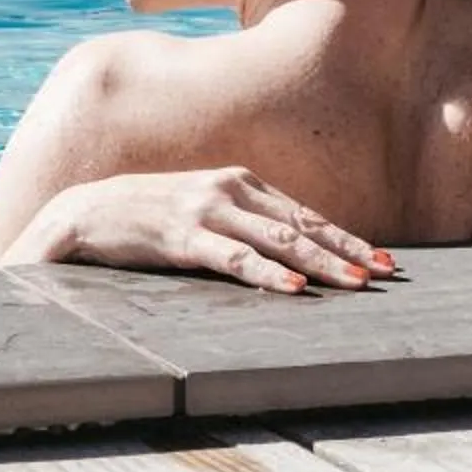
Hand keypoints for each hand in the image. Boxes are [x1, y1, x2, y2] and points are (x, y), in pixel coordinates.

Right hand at [7, 167, 396, 294]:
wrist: (86, 212)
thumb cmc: (149, 216)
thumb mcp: (204, 209)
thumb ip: (243, 221)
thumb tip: (289, 252)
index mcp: (240, 182)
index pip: (305, 214)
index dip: (346, 238)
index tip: (382, 260)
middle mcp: (230, 189)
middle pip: (302, 225)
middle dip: (347, 251)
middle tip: (385, 274)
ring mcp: (207, 210)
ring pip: (278, 241)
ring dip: (321, 264)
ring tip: (355, 284)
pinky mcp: (183, 236)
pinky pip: (235, 259)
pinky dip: (268, 275)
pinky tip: (294, 289)